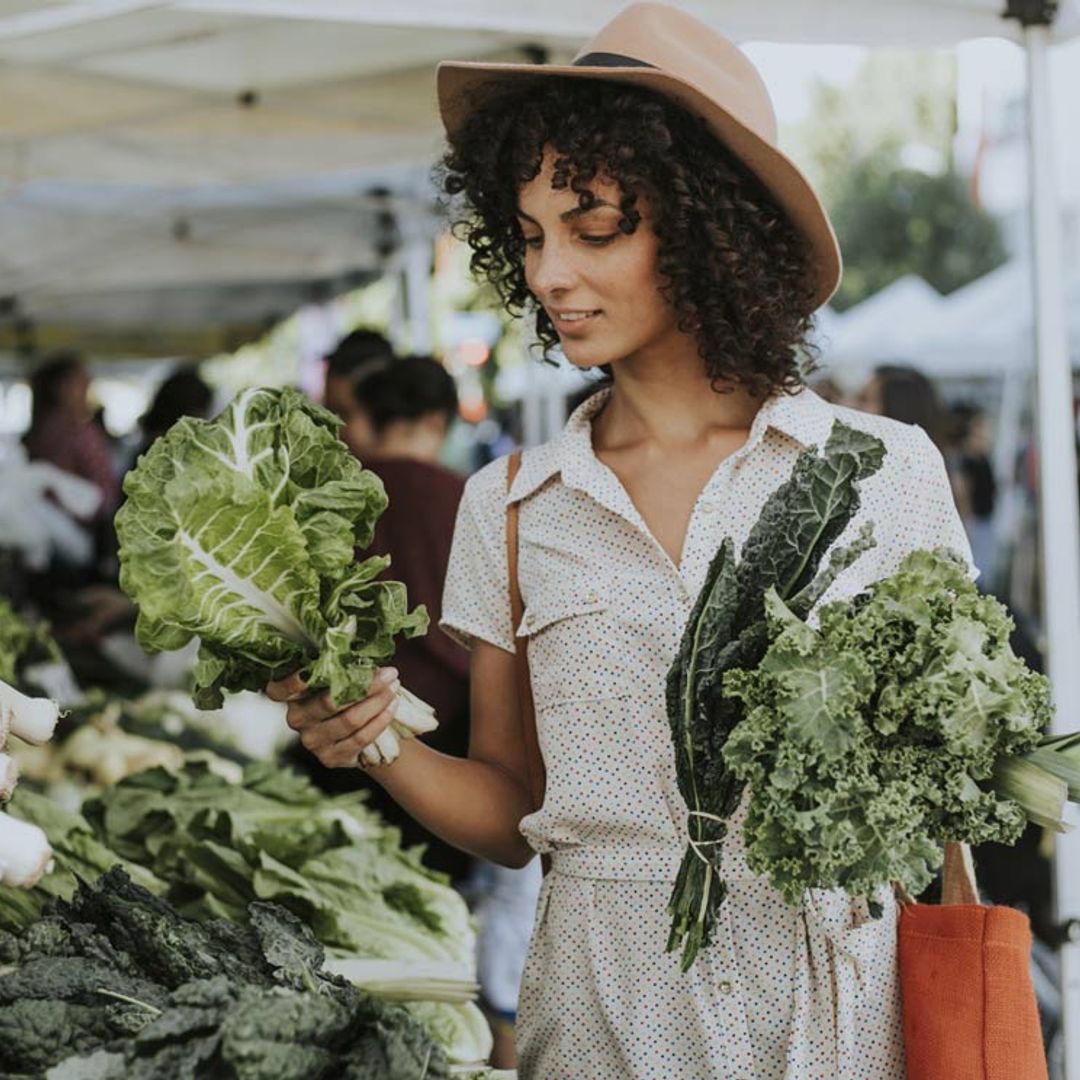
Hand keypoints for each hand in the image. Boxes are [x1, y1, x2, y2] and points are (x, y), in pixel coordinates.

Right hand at [266, 666, 399, 768]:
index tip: (311, 671)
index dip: (291, 682)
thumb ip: (338, 663)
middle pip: (328, 702)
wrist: (357, 732)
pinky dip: (380, 720)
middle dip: (365, 685)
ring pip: (348, 720)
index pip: (279, 690)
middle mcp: (296, 719)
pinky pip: (359, 738)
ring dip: (377, 702)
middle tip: (389, 673)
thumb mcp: (336, 678)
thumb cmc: (344, 693)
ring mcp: (312, 741)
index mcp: (291, 696)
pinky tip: (392, 706)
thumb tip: (357, 632)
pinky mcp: (329, 758)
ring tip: (394, 687)